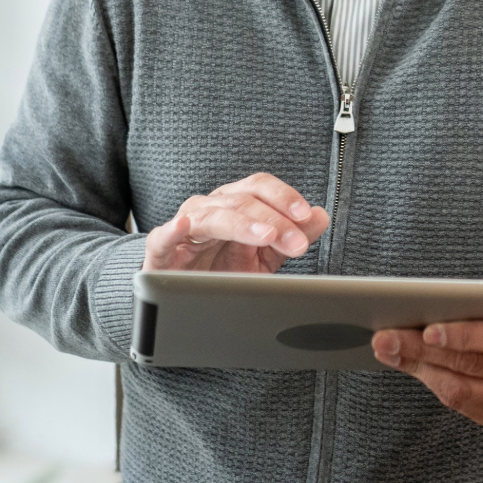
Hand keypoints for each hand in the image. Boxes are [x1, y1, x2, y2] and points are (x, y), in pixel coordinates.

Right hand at [142, 173, 329, 273]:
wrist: (184, 293)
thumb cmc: (223, 269)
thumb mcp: (264, 255)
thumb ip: (291, 235)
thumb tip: (321, 216)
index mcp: (235, 204)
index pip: (259, 188)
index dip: (283, 197)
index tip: (306, 215)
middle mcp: (211, 208)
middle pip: (242, 201)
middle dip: (273, 220)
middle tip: (296, 242)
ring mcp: (186, 227)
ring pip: (212, 216)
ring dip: (241, 224)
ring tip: (264, 235)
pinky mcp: (161, 251)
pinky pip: (162, 238)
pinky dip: (172, 230)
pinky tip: (184, 225)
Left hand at [371, 270, 482, 429]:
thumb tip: (436, 303)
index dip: (465, 336)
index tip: (427, 330)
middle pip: (476, 366)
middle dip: (426, 352)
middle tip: (385, 338)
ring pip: (464, 391)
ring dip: (421, 370)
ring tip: (389, 351)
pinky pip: (464, 407)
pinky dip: (434, 385)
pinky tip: (411, 366)